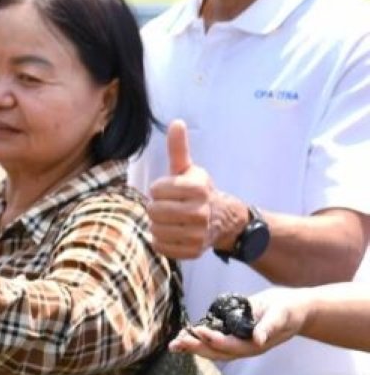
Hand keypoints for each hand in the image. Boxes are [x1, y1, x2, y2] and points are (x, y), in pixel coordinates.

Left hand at [147, 120, 219, 260]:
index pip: (155, 190)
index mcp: (198, 188)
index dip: (158, 189)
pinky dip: (162, 241)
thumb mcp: (188, 169)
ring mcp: (198, 234)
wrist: (221, 220)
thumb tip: (176, 122)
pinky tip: (174, 234)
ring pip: (155, 230)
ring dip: (158, 225)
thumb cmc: (196, 191)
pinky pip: (161, 247)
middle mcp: (201, 211)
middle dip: (156, 207)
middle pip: (153, 211)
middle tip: (169, 207)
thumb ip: (178, 149)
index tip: (170, 190)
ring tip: (172, 220)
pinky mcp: (193, 252)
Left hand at [170, 288, 302, 361]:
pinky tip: (185, 335)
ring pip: (214, 350)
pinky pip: (215, 341)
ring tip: (174, 344)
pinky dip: (199, 340)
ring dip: (194, 347)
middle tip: (176, 342)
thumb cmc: (289, 309)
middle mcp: (246, 347)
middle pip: (218, 352)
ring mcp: (240, 343)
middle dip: (196, 348)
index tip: (199, 330)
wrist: (296, 309)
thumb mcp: (282, 314)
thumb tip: (258, 339)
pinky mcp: (235, 335)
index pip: (231, 346)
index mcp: (257, 344)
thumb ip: (269, 326)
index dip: (214, 340)